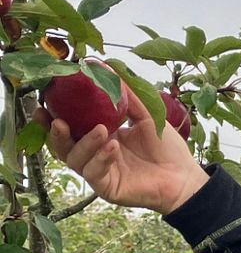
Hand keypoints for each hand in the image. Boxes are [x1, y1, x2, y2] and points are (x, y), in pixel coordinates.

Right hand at [37, 85, 208, 214]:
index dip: (52, 115)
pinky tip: (113, 148)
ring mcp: (100, 172)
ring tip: (101, 130)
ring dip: (84, 143)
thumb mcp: (145, 114)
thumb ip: (125, 93)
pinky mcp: (108, 188)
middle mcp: (95, 154)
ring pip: (75, 160)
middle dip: (55, 133)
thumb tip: (104, 65)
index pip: (69, 126)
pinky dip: (101, 159)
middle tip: (57, 120)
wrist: (184, 177)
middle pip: (62, 145)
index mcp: (100, 135)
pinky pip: (94, 174)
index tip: (43, 103)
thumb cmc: (167, 149)